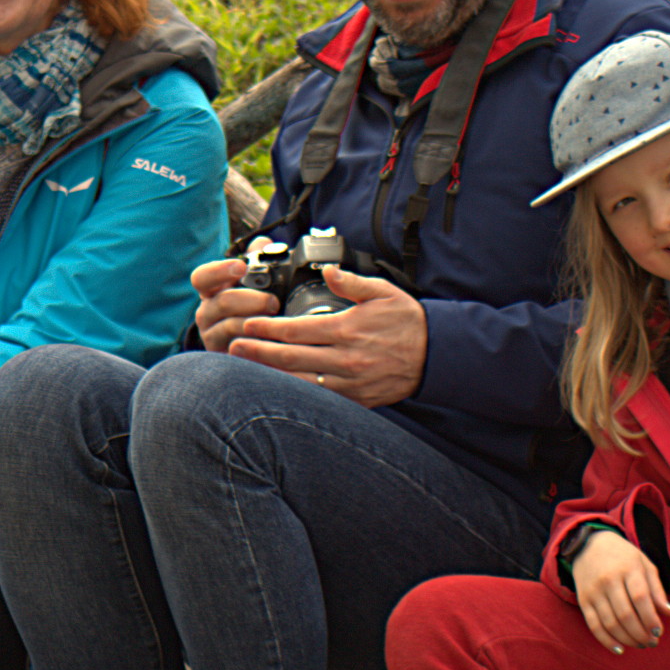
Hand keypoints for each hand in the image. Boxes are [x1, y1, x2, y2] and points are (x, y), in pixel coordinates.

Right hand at [192, 250, 283, 354]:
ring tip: (276, 322)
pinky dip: (254, 343)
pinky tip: (269, 342)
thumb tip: (262, 242)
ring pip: (229, 326)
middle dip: (250, 300)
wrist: (254, 351)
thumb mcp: (256, 285)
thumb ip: (257, 261)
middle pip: (222, 302)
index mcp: (213, 291)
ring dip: (255, 322)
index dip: (219, 270)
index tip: (241, 266)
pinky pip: (236, 350)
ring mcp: (212, 336)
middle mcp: (207, 312)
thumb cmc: (254, 312)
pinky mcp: (222, 357)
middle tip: (272, 301)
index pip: (202, 277)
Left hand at [220, 266, 428, 405]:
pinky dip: (296, 394)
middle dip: (258, 352)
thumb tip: (328, 270)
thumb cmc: (407, 322)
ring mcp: (350, 383)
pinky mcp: (356, 400)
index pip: (297, 330)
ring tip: (246, 369)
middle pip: (291, 358)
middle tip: (232, 347)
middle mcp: (345, 359)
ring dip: (270, 376)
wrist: (437, 355)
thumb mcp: (383, 292)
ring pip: (300, 382)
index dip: (268, 328)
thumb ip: (352, 282)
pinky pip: (320, 398)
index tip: (248, 324)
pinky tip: (277, 389)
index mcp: (348, 330)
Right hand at [573, 530, 669, 653]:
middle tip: (652, 642)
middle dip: (641, 633)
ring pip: (610, 623)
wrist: (588, 544)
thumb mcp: (644, 564)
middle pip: (625, 614)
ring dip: (628, 639)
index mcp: (627, 569)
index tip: (659, 632)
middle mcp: (608, 580)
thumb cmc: (623, 556)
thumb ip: (657, 589)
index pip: (640, 598)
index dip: (651, 618)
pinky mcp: (583, 600)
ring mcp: (593, 591)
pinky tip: (620, 650)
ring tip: (641, 644)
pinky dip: (606, 641)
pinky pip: (593, 625)